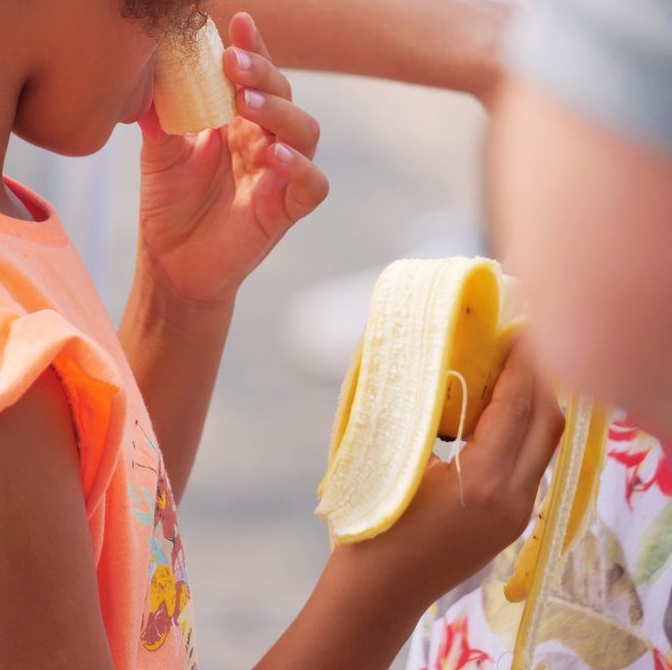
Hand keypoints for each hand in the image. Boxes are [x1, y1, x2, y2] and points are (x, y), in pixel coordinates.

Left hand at [137, 11, 328, 306]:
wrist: (170, 264)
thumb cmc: (169, 204)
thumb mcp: (159, 153)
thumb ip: (159, 116)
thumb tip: (143, 73)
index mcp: (238, 118)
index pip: (254, 73)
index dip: (252, 45)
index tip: (237, 19)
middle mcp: (264, 138)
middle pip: (282, 93)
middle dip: (261, 71)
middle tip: (232, 60)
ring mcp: (280, 172)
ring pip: (305, 130)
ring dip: (280, 111)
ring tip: (248, 103)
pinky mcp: (287, 209)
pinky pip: (312, 184)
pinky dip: (300, 166)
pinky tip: (274, 154)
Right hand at [336, 338, 564, 608]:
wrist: (379, 593)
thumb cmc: (373, 523)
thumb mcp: (396, 459)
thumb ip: (422, 411)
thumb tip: (427, 356)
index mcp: (484, 481)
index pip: (518, 406)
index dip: (520, 361)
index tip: (515, 325)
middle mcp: (513, 499)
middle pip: (547, 423)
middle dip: (537, 376)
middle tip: (517, 339)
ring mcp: (518, 515)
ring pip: (543, 444)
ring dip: (532, 402)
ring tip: (507, 365)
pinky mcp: (512, 522)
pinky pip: (530, 462)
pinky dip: (522, 428)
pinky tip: (495, 407)